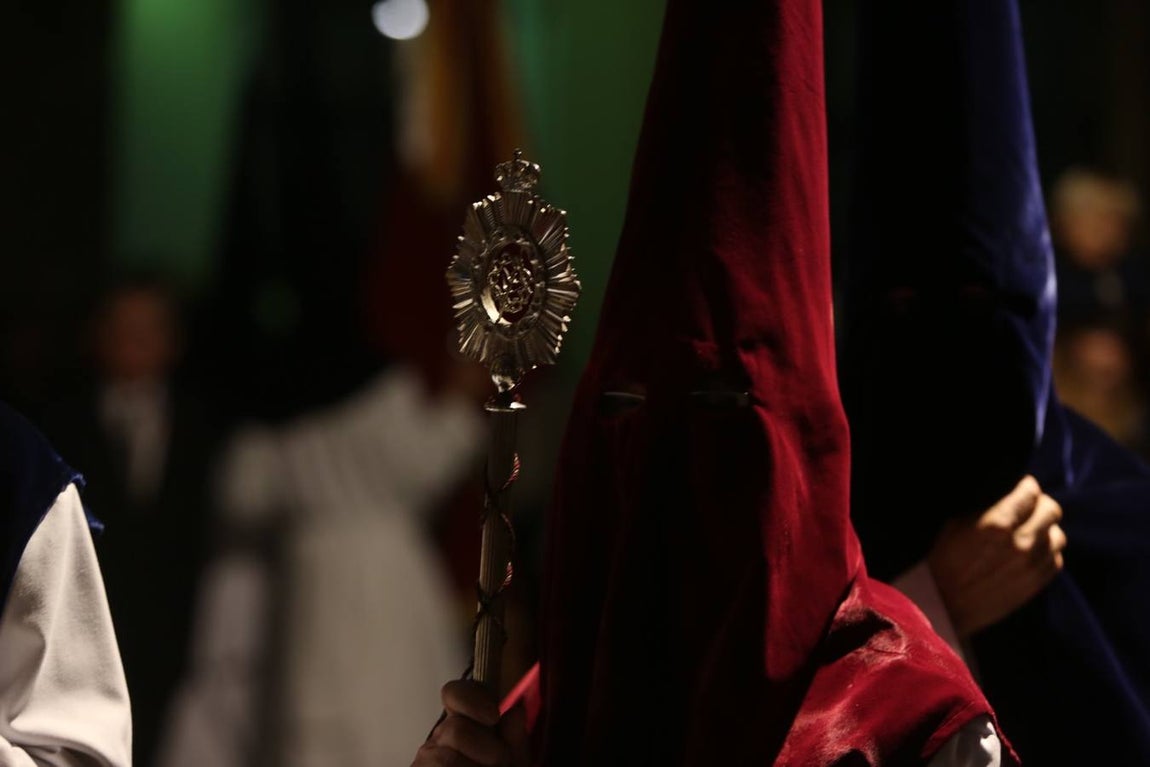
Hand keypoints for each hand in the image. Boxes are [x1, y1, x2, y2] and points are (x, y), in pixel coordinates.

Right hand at [412, 680, 528, 766]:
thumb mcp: (513, 763)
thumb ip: (515, 739)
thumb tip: (515, 709)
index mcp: (464, 723)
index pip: (455, 693)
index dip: (473, 699)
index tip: (494, 714)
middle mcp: (439, 738)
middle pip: (456, 729)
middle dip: (488, 751)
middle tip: (499, 765)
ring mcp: (424, 760)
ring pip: (447, 759)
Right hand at [927, 476, 1067, 638]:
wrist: (940, 604)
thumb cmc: (939, 560)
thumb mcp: (953, 523)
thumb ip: (984, 506)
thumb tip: (1004, 491)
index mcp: (997, 523)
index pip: (1030, 492)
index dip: (1026, 486)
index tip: (1021, 487)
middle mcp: (1021, 542)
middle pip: (1052, 511)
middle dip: (1041, 504)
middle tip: (1029, 506)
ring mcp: (1031, 566)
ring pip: (1058, 536)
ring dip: (1046, 530)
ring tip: (1032, 531)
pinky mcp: (1035, 585)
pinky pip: (1056, 561)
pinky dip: (1047, 553)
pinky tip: (1032, 552)